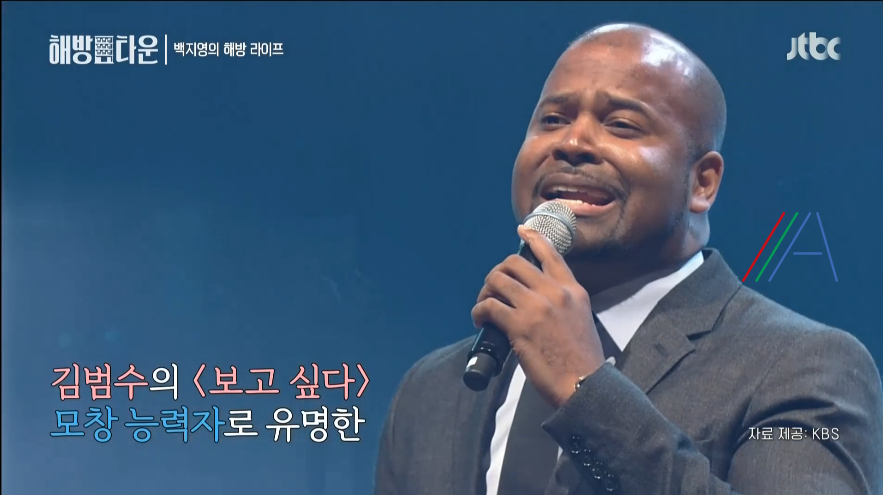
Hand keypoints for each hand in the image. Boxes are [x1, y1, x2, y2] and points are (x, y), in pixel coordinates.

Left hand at [471, 225, 607, 407]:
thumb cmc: (581, 361)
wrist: (583, 384)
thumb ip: (564, 304)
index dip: (533, 238)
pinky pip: (489, 305)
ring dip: (485, 292)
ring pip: (497, 280)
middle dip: (497, 273)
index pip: (551, 253)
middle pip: (514, 263)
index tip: (522, 230)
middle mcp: (555, 292)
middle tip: (492, 291)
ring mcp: (536, 307)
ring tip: (483, 307)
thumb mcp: (581, 319)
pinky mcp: (520, 325)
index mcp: (573, 290)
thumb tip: (538, 301)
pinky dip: (479, 311)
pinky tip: (480, 320)